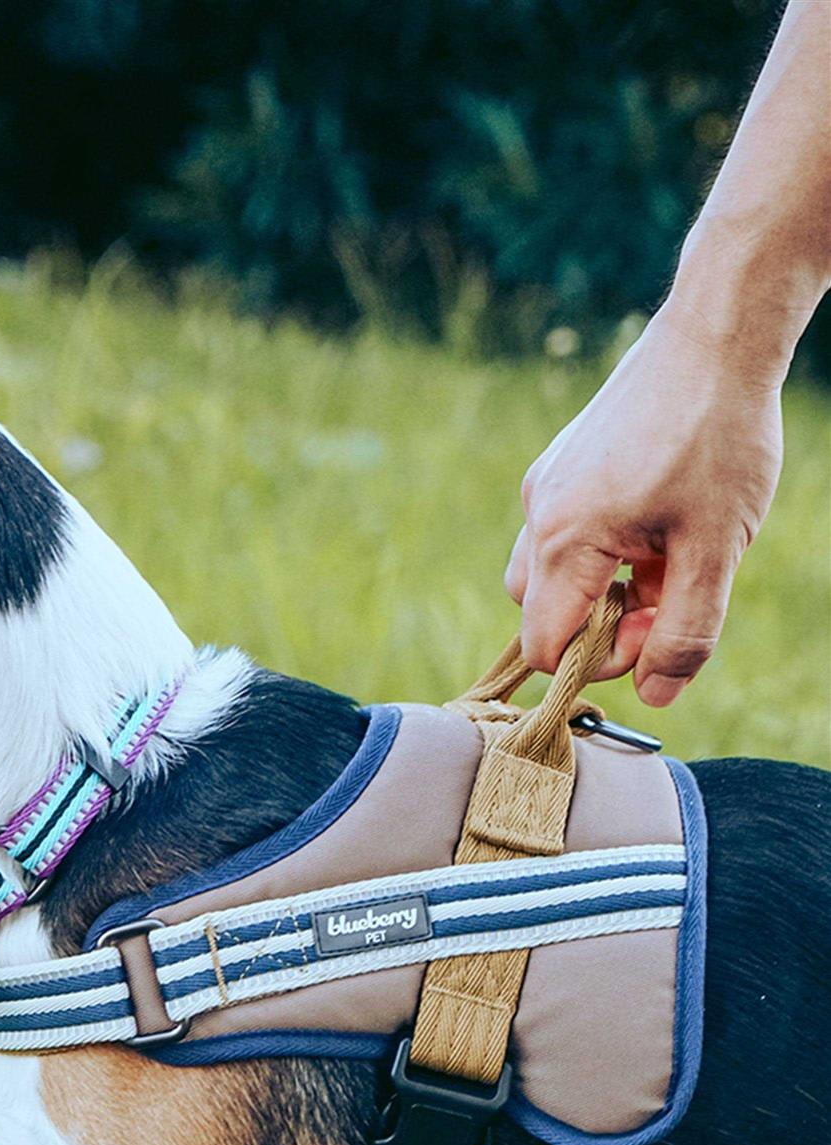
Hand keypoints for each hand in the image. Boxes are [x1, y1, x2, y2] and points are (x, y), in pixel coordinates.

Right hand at [505, 302, 782, 705]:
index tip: (656, 633)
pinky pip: (561, 533)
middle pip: (539, 615)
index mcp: (564, 540)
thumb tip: (658, 694)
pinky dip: (601, 550)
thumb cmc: (719, 439)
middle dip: (598, 627)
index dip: (597, 663)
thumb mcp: (716, 549)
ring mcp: (543, 487)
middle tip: (665, 597)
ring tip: (661, 559)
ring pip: (546, 574)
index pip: (545, 645)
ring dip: (598, 589)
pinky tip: (654, 521)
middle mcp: (537, 516)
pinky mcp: (559, 466)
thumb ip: (685, 632)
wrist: (716, 337)